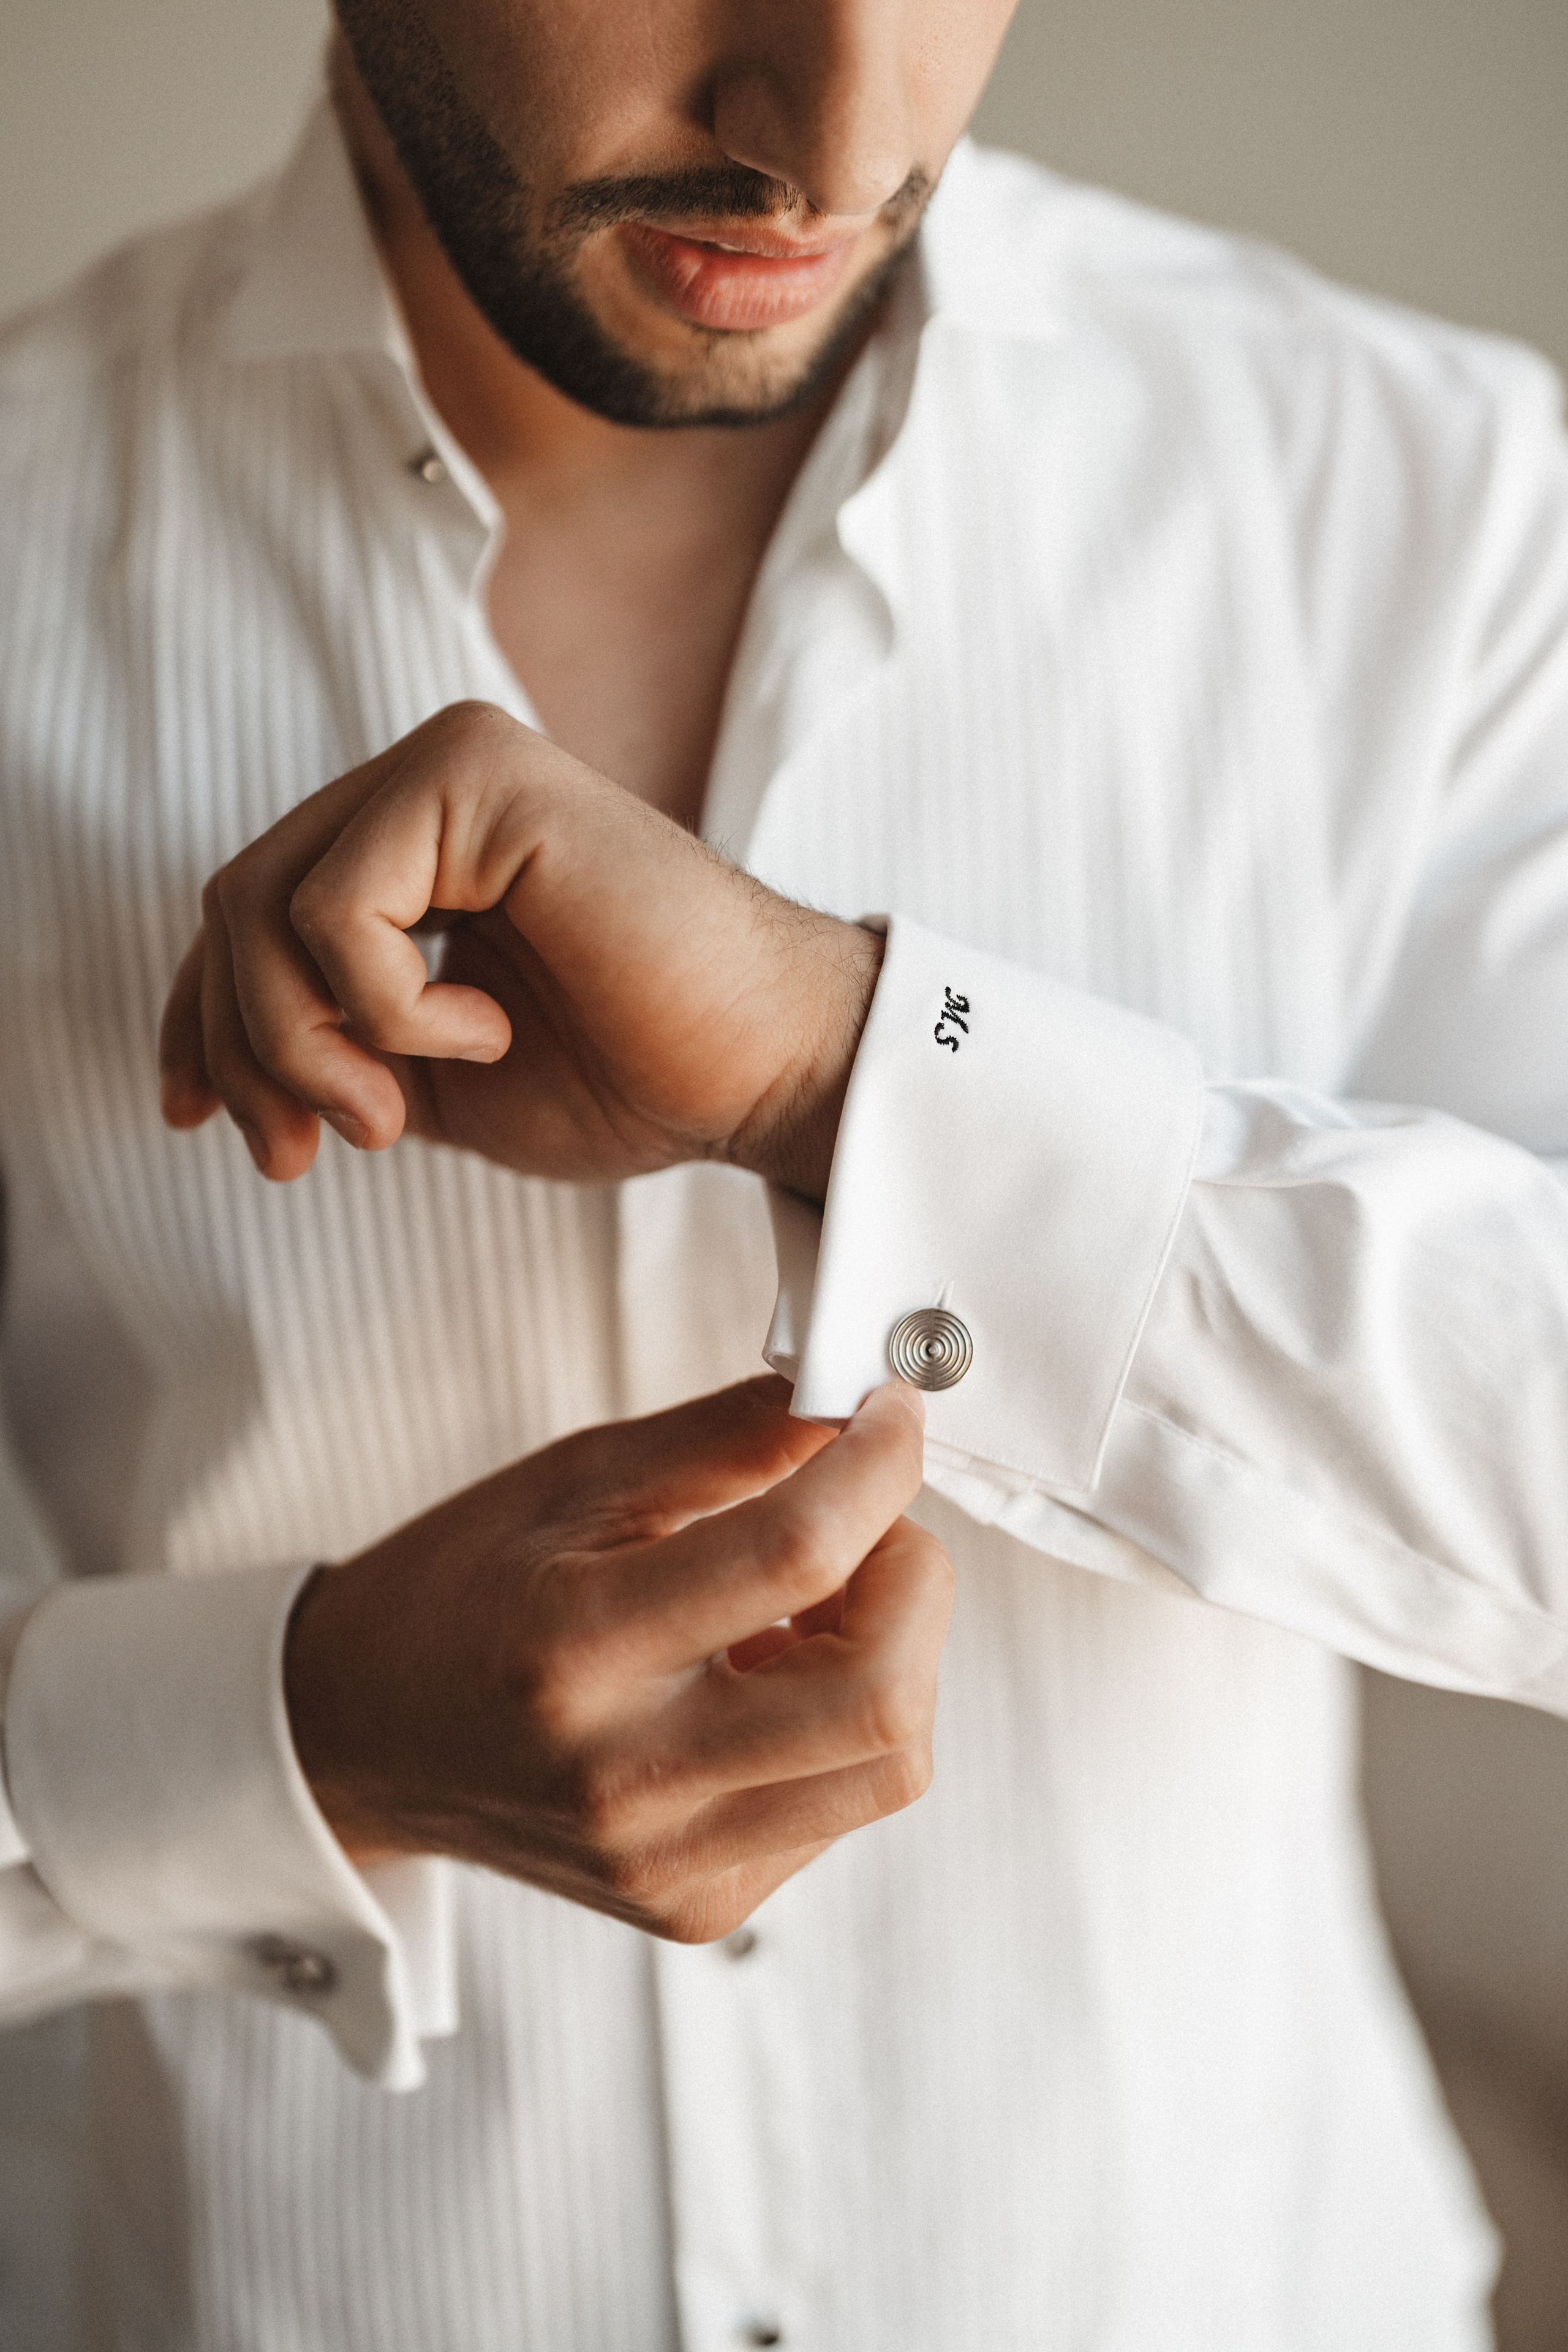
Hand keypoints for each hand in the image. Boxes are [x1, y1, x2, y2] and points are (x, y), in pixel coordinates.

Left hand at [158, 702, 883, 1200]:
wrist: (764, 1070)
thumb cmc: (634, 1076)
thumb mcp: (436, 1081)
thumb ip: (338, 1048)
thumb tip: (217, 1071)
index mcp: (418, 843)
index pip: (248, 911)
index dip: (198, 1014)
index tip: (192, 1115)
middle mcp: (426, 783)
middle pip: (234, 906)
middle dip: (244, 1050)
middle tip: (304, 1153)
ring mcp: (451, 766)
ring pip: (260, 905)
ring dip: (305, 1045)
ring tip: (395, 1113)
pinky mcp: (478, 774)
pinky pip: (337, 910)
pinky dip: (384, 1009)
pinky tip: (483, 1029)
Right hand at [283, 1378, 949, 1938]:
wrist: (368, 1738)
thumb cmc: (463, 1592)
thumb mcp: (577, 1479)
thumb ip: (728, 1439)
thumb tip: (854, 1401)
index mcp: (574, 1649)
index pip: (795, 1554)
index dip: (878, 1465)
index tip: (890, 1413)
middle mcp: (627, 1779)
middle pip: (880, 1692)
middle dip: (912, 1574)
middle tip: (866, 1516)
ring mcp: (668, 1861)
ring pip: (892, 1763)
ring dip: (898, 1653)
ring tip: (817, 1598)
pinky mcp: (699, 1906)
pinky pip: (845, 1803)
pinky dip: (845, 1717)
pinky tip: (772, 1670)